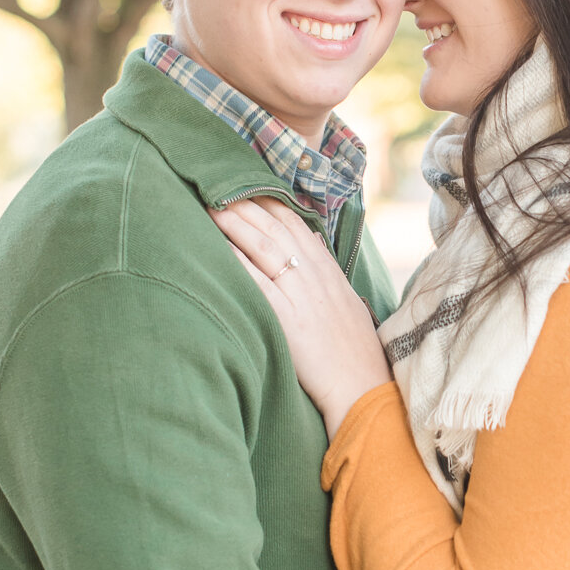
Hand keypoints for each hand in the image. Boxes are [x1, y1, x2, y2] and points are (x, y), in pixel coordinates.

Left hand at [210, 198, 391, 436]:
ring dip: (234, 222)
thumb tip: (309, 241)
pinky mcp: (286, 317)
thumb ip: (324, 269)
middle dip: (243, 203)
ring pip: (263, 246)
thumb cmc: (353, 348)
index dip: (265, 200)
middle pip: (273, 226)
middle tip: (214, 185)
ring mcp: (300, 293)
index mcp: (326, 267)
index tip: (241, 185)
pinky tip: (216, 246)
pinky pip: (256, 281)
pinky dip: (235, 259)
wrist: (360, 384)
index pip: (292, 220)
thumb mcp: (345, 299)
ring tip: (209, 204)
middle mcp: (313, 273)